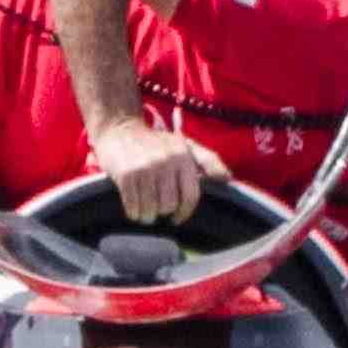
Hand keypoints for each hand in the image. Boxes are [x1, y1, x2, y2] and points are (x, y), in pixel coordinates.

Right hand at [89, 118, 228, 223]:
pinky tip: (133, 205)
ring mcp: (145, 168)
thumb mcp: (185, 146)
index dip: (185, 212)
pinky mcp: (126, 175)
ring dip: (147, 215)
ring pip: (151, 209)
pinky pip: (133, 207)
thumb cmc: (156, 144)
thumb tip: (228, 178)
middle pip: (169, 205)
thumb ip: (208, 161)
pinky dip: (133, 212)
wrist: (120, 129)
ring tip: (145, 208)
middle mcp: (165, 161)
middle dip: (163, 212)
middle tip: (157, 206)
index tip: (177, 218)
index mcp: (183, 156)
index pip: (191, 196)